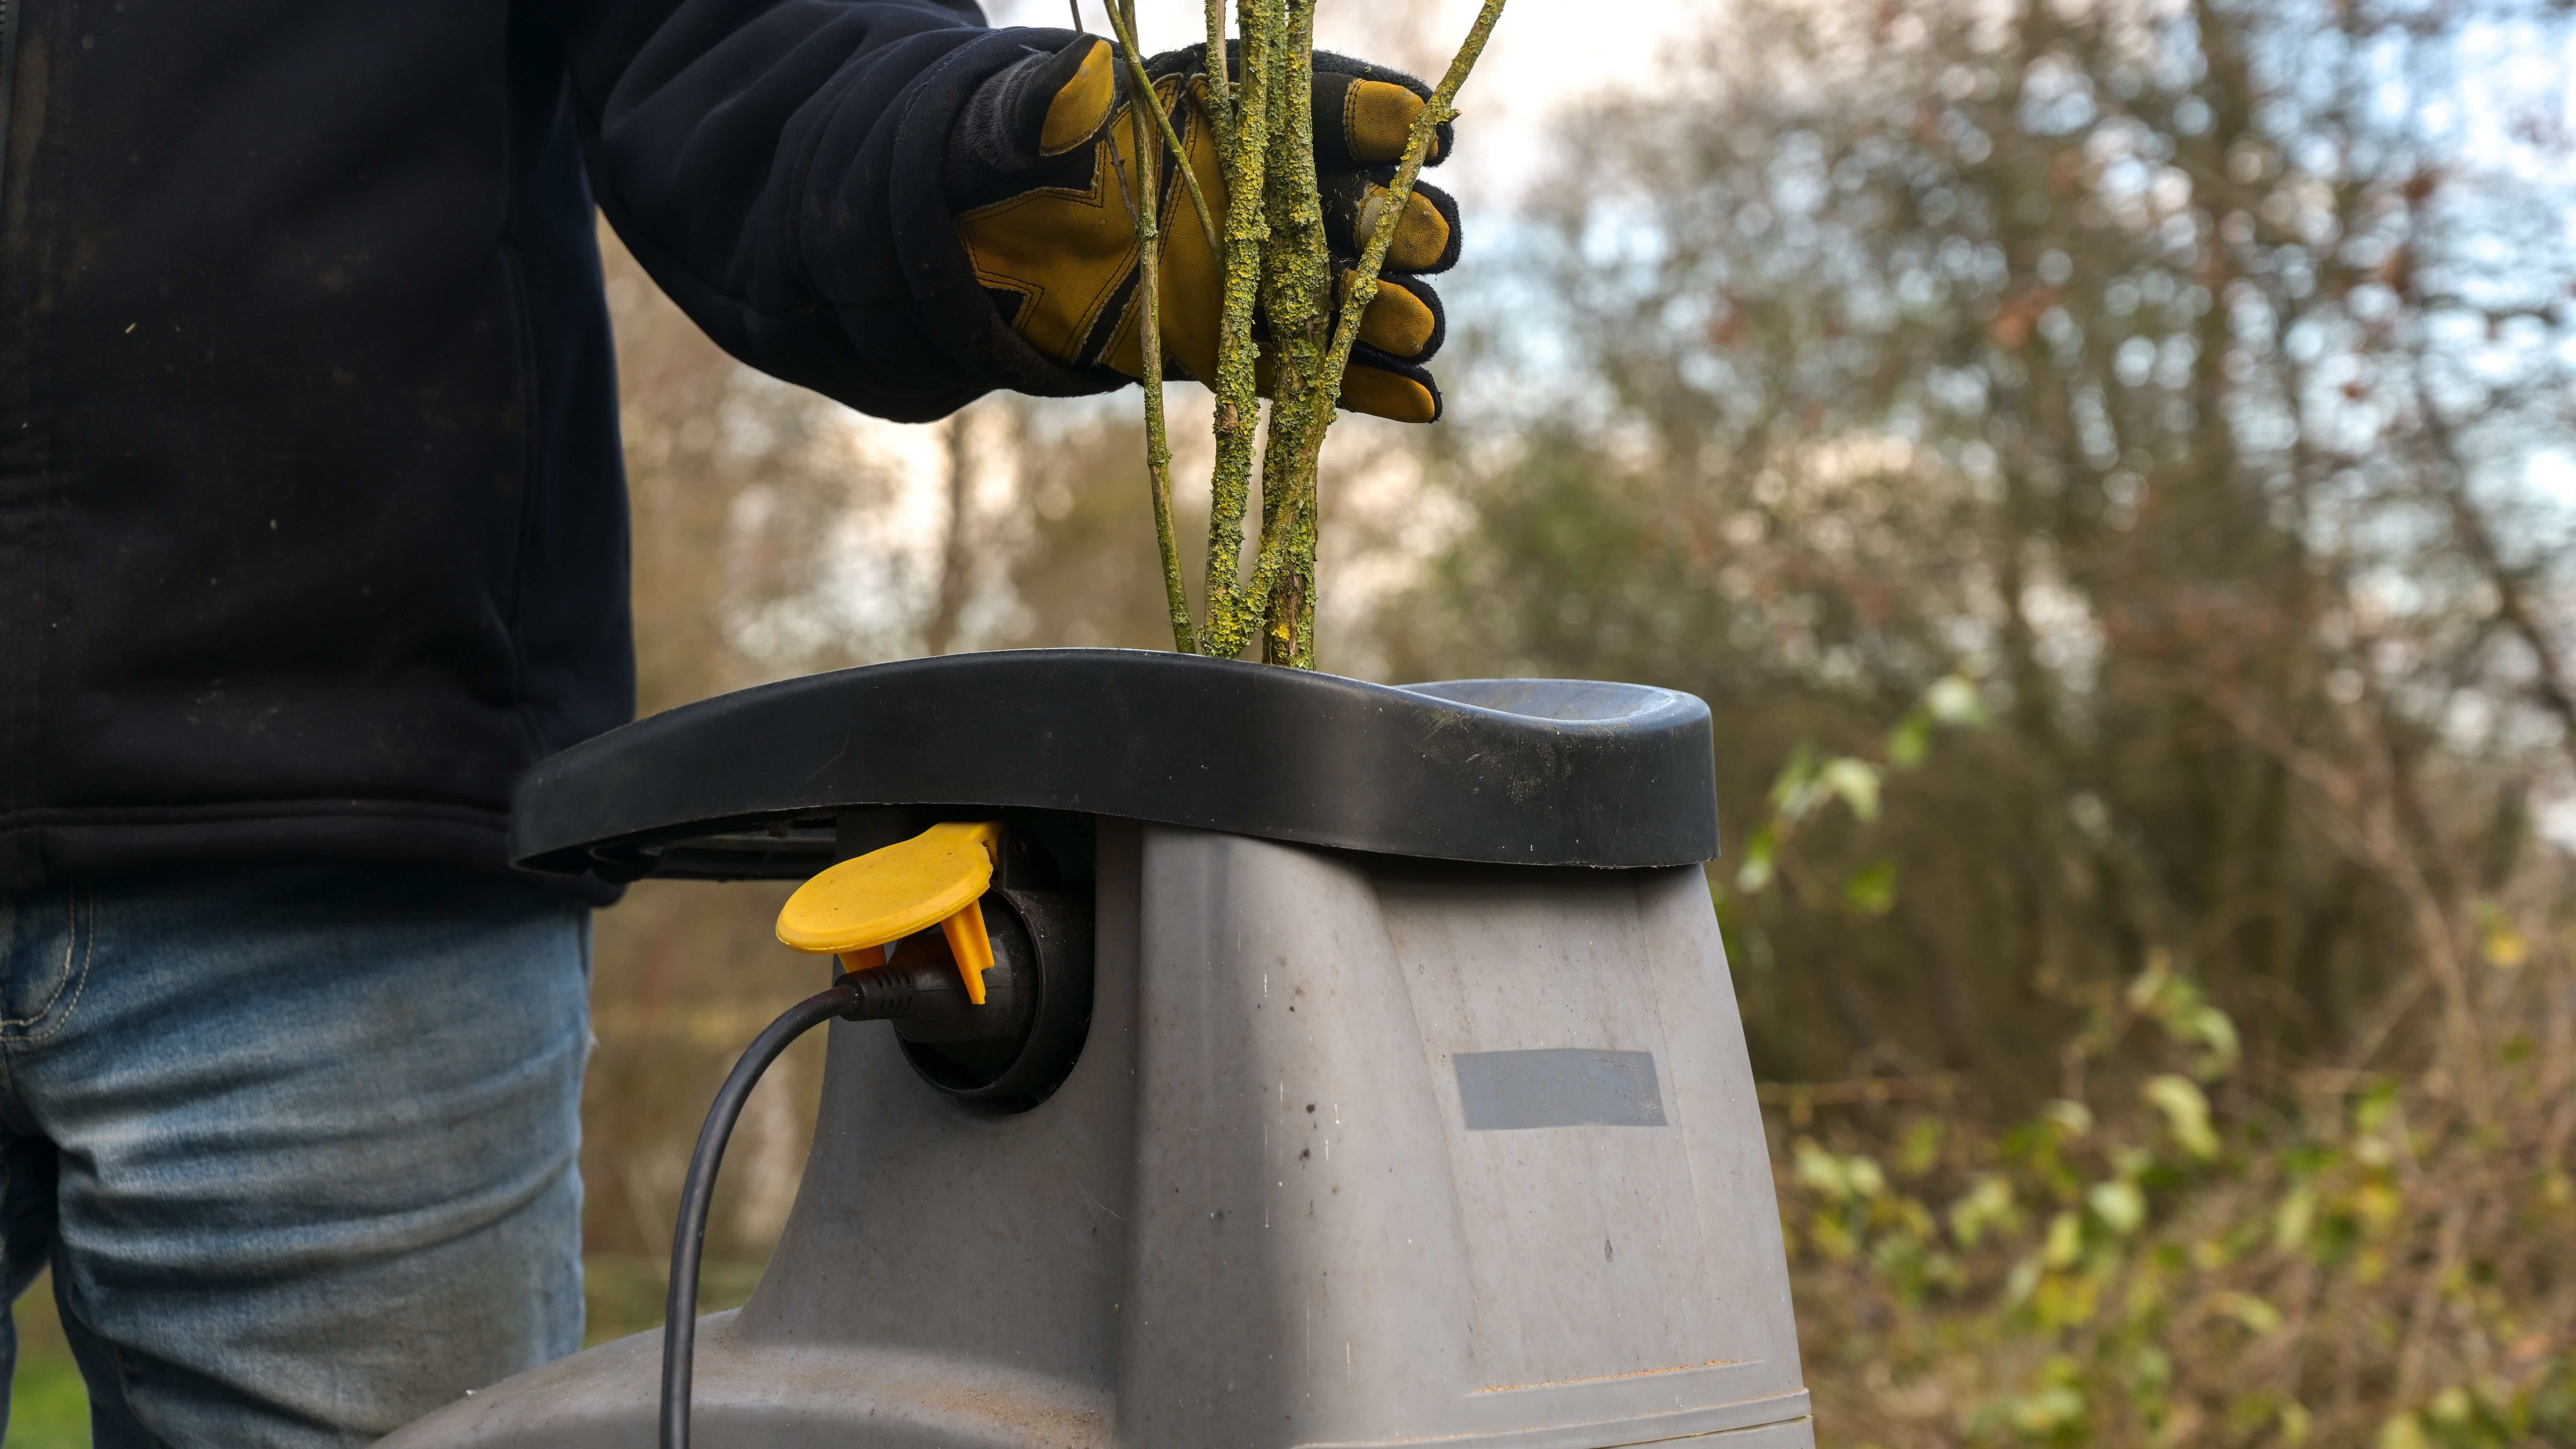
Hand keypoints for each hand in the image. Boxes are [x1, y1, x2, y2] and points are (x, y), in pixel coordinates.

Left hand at [944, 36, 1459, 422]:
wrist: (998, 250)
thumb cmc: (1016, 166)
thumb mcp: (1019, 126)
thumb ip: (1052, 101)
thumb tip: (1086, 74)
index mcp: (1235, 117)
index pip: (1322, 106)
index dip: (1376, 115)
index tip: (1418, 128)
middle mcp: (1272, 193)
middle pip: (1366, 203)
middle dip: (1397, 222)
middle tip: (1408, 239)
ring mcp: (1268, 276)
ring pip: (1359, 292)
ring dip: (1393, 308)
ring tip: (1406, 328)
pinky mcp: (1246, 346)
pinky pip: (1320, 368)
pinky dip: (1372, 387)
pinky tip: (1420, 401)